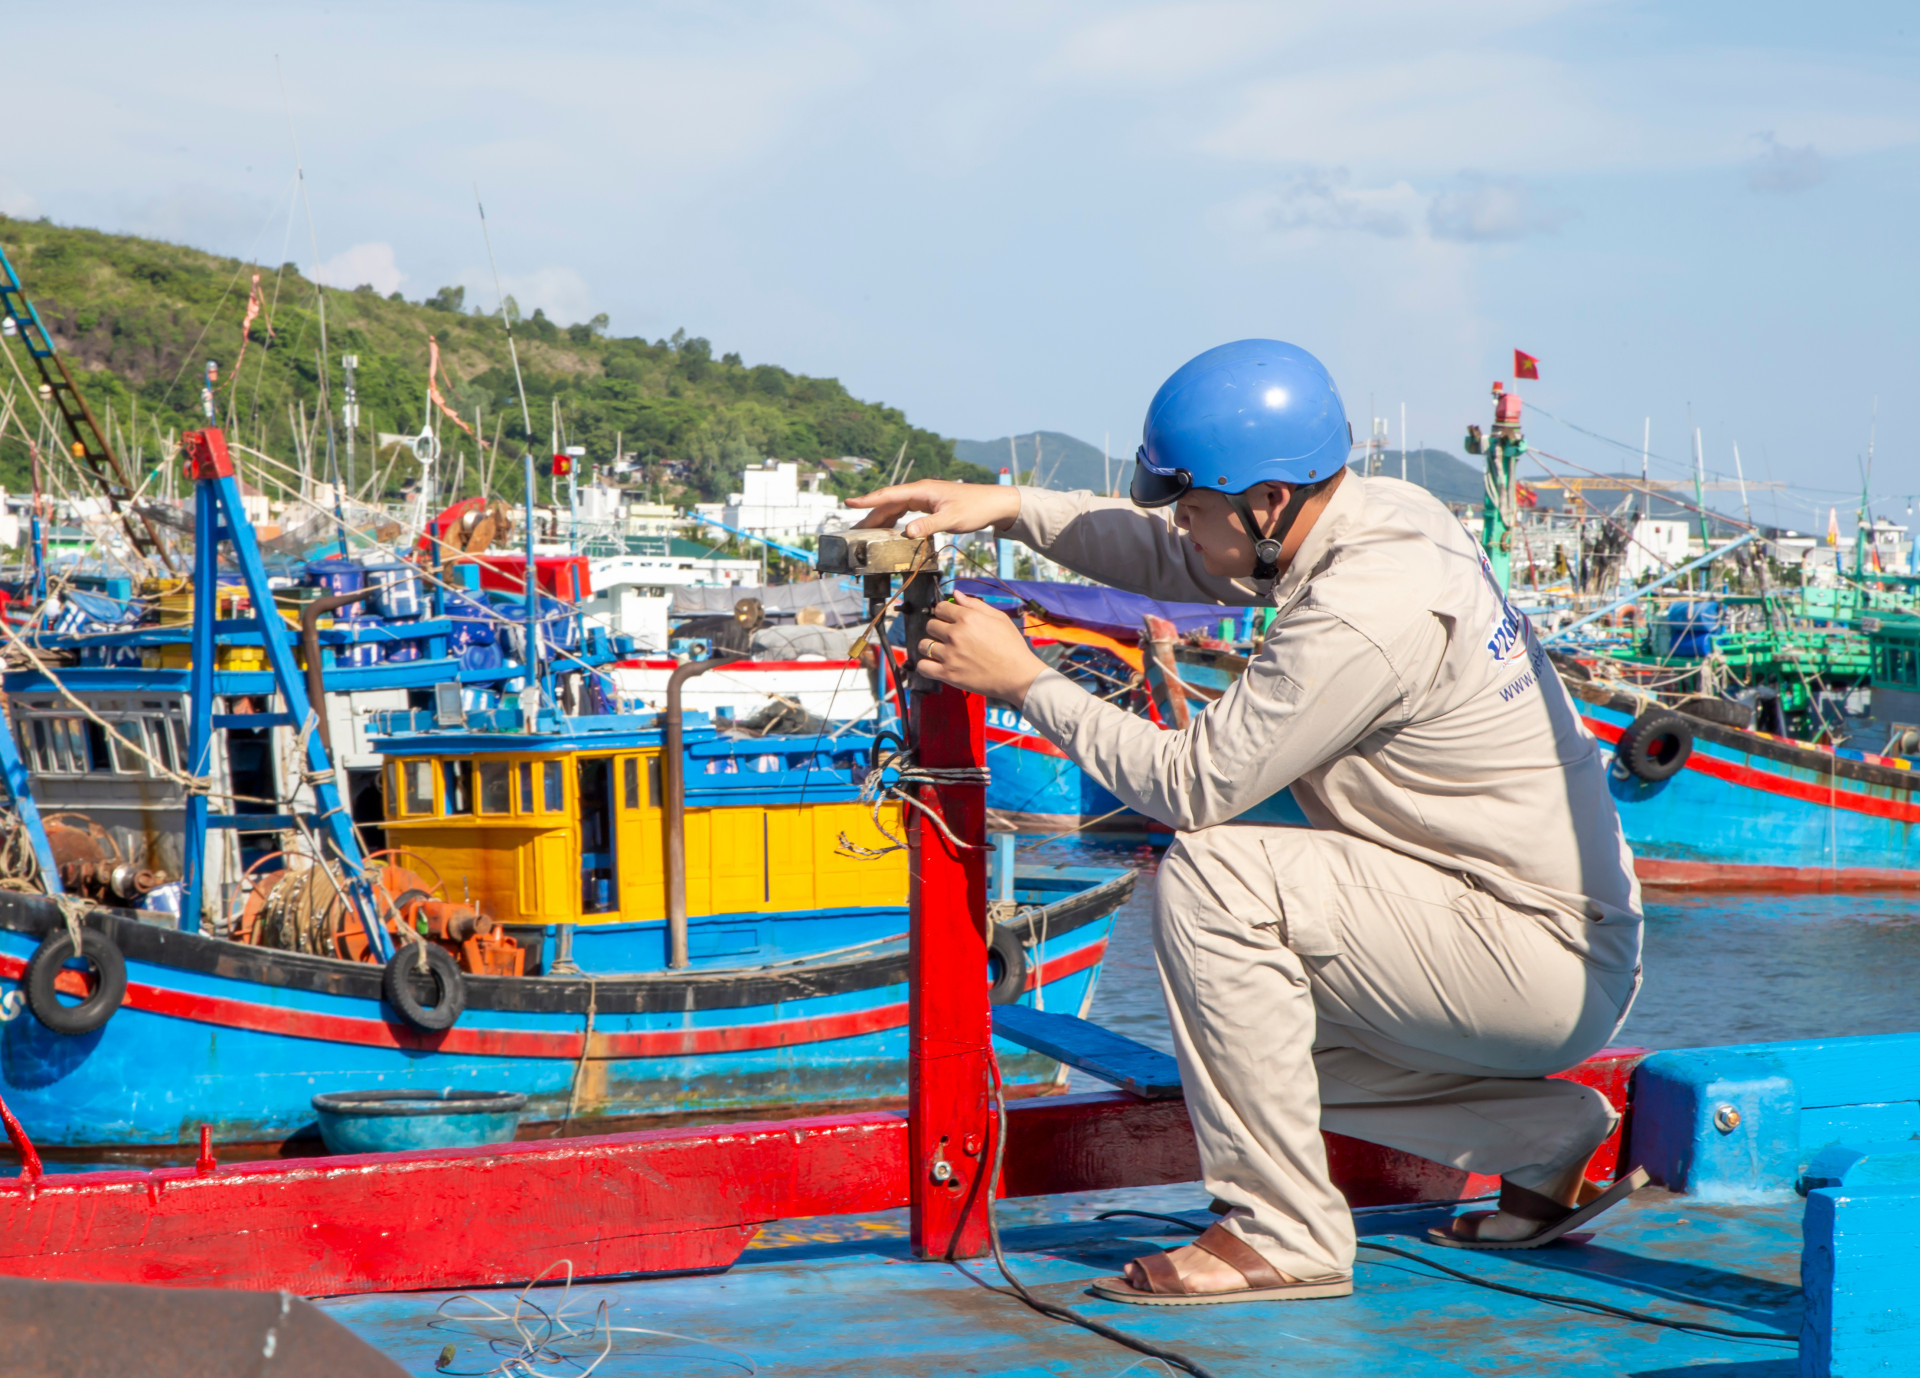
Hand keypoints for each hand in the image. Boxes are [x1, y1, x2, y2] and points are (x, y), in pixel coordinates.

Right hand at [847, 479, 1020, 538]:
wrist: (994, 504)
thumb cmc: (975, 508)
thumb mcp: (952, 519)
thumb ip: (929, 525)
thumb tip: (906, 532)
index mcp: (922, 490)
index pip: (889, 494)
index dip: (868, 500)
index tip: (849, 502)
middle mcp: (920, 491)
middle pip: (888, 503)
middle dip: (870, 515)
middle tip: (854, 530)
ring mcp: (924, 498)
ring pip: (896, 507)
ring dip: (881, 519)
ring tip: (866, 532)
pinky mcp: (929, 505)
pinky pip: (905, 511)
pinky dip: (895, 520)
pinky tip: (890, 530)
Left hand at [915, 593, 1045, 706]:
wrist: (1018, 676)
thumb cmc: (1012, 647)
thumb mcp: (999, 619)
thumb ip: (975, 604)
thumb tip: (956, 594)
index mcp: (968, 618)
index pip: (940, 608)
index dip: (943, 612)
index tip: (948, 619)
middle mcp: (956, 635)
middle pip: (930, 625)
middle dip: (937, 628)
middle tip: (948, 636)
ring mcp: (950, 655)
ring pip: (924, 645)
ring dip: (930, 646)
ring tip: (941, 651)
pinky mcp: (948, 674)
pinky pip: (923, 667)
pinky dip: (925, 665)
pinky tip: (935, 664)